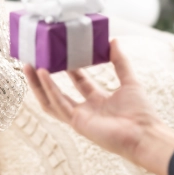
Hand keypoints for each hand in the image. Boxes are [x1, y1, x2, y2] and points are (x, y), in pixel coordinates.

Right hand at [23, 38, 173, 174]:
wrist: (145, 134)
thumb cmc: (141, 113)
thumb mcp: (130, 81)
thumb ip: (120, 62)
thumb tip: (113, 41)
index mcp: (98, 102)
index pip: (78, 82)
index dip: (69, 68)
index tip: (60, 54)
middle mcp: (85, 110)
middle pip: (57, 93)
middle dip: (43, 78)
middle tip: (35, 60)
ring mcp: (79, 118)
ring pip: (50, 100)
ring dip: (38, 84)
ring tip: (29, 66)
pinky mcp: (77, 122)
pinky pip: (58, 104)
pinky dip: (49, 89)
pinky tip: (43, 74)